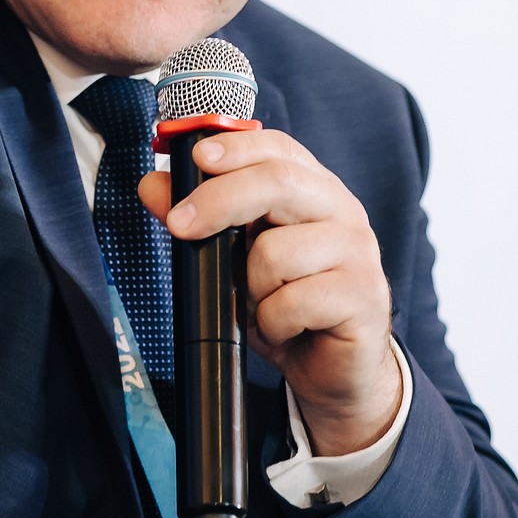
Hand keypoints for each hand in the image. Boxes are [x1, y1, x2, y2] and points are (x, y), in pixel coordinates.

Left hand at [138, 130, 401, 456]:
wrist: (333, 371)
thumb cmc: (288, 306)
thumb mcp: (235, 260)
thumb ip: (200, 217)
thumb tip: (153, 186)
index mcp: (315, 191)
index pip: (280, 149)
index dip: (237, 147)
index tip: (197, 158)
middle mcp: (343, 212)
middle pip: (279, 182)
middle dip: (219, 201)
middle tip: (179, 227)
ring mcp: (359, 253)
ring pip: (277, 251)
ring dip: (251, 288)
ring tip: (263, 303)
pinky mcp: (364, 296)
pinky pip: (295, 302)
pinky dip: (273, 322)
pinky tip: (283, 327)